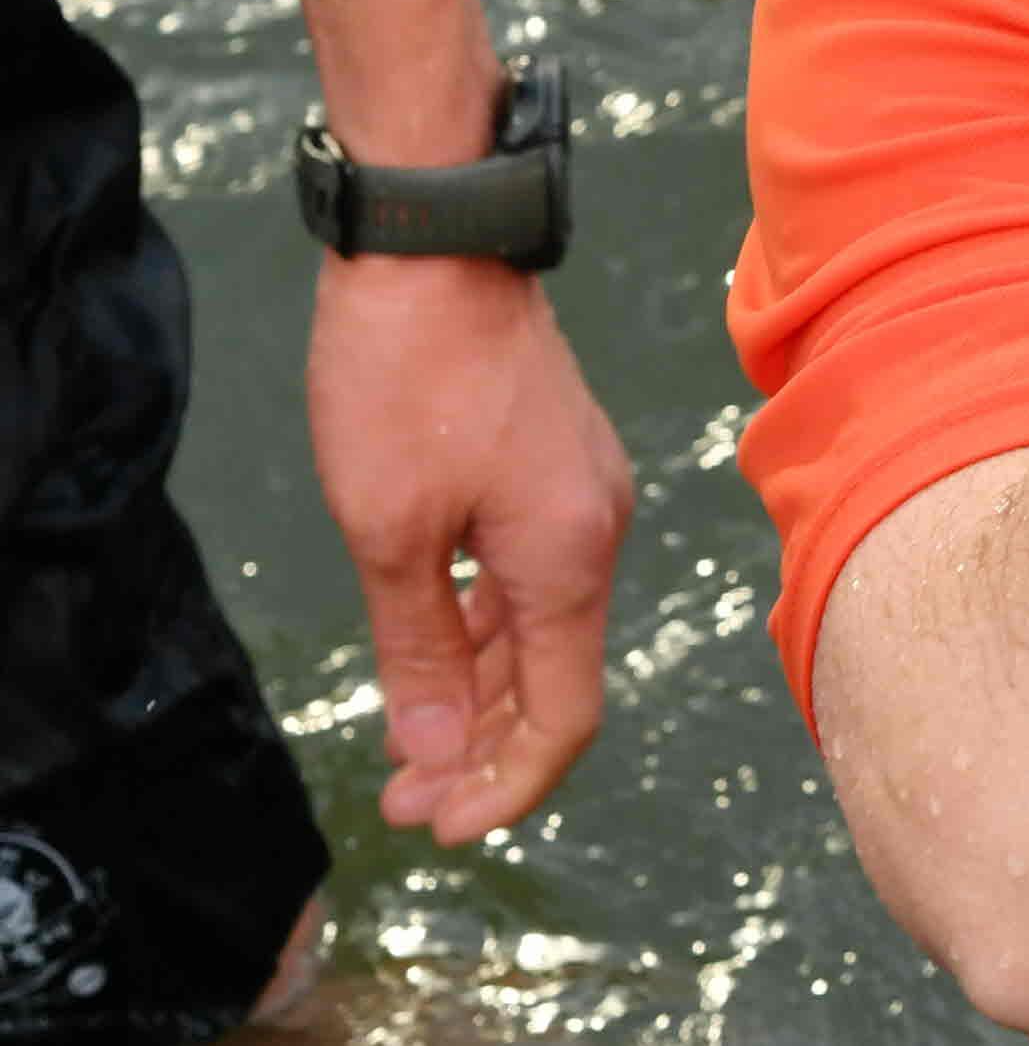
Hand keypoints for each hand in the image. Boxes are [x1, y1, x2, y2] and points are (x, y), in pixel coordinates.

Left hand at [305, 251, 634, 843]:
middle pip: (557, 679)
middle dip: (483, 751)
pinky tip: (433, 649)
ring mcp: (582, 495)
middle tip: (400, 799)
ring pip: (541, 629)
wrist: (437, 246)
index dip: (506, 785)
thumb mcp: (390, 529)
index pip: (562, 714)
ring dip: (478, 693)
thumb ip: (418, 648)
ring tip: (406, 741)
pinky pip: (532, 577)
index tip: (435, 824)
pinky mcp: (556, 467)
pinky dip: (486, 629)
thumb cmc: (407, 381)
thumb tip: (436, 751)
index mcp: (569, 556)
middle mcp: (597, 531)